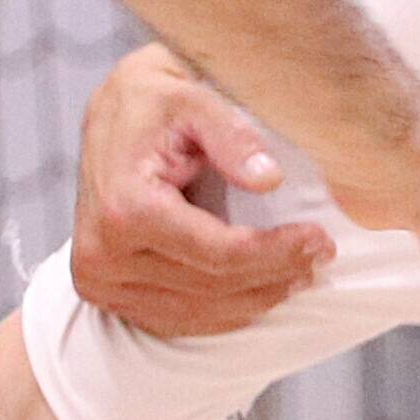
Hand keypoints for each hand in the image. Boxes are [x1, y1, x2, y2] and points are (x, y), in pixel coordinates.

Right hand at [74, 44, 335, 337]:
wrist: (109, 114)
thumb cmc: (153, 102)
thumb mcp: (195, 99)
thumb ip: (232, 137)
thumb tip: (270, 179)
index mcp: (125, 208)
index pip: (218, 253)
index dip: (277, 252)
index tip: (319, 240)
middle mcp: (103, 254)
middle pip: (210, 287)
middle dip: (274, 276)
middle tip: (320, 258)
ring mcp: (99, 279)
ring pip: (195, 313)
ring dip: (254, 300)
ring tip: (299, 276)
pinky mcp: (104, 291)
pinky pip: (173, 320)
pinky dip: (221, 313)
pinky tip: (257, 291)